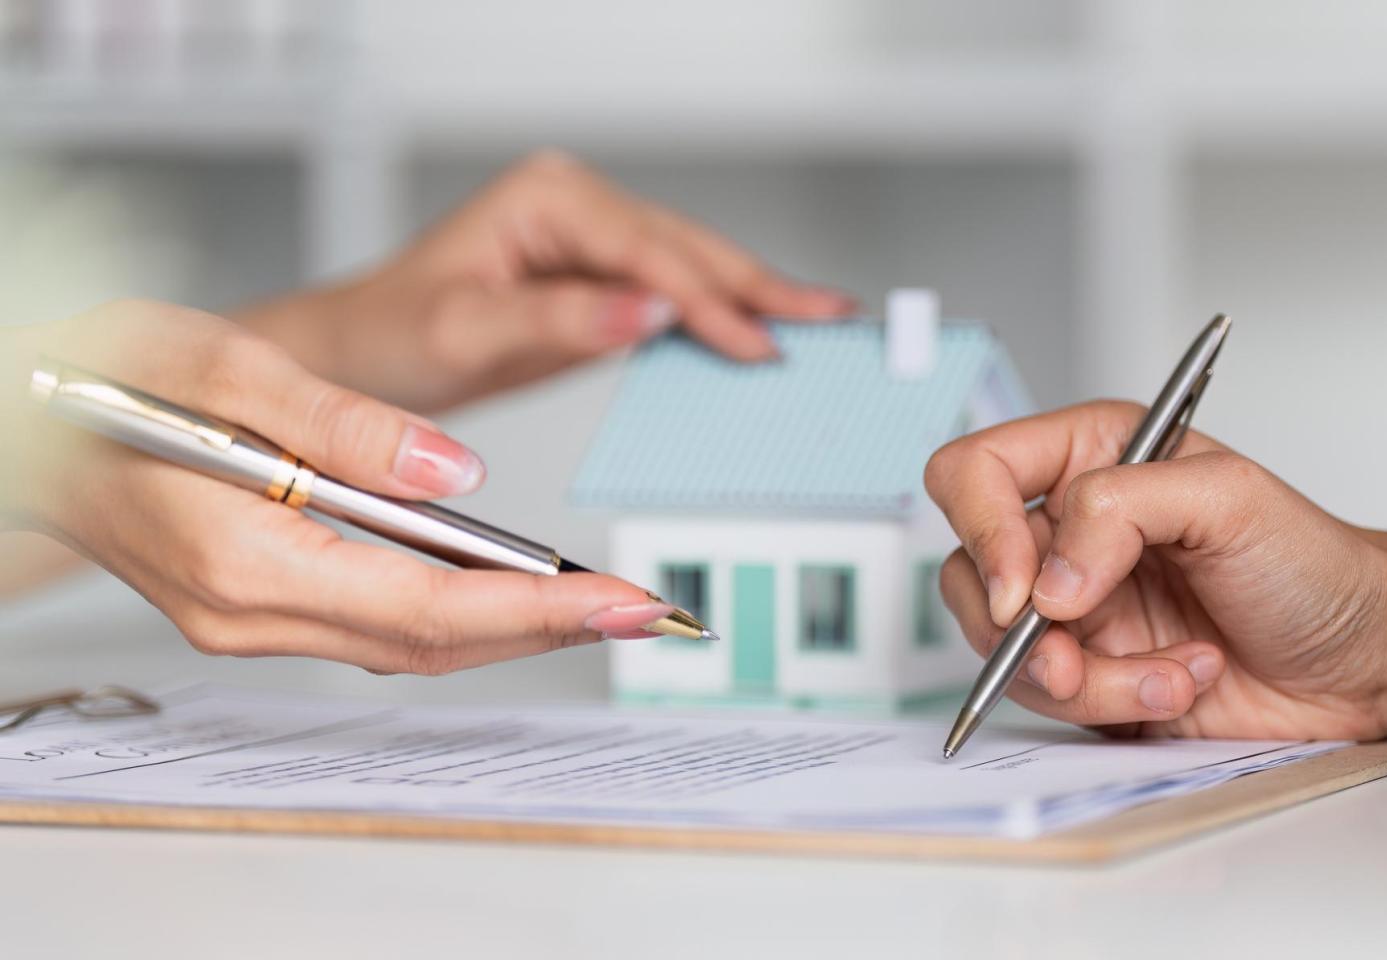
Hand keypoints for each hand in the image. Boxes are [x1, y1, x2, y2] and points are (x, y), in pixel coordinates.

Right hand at [2, 301, 673, 673]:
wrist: (18, 417)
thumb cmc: (100, 379)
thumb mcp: (222, 368)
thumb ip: (345, 427)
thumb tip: (463, 476)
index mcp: (241, 558)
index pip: (424, 604)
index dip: (534, 608)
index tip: (621, 600)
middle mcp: (246, 612)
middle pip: (428, 642)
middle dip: (545, 629)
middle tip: (643, 612)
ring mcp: (245, 619)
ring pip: (406, 643)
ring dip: (507, 627)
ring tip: (597, 604)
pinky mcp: (251, 603)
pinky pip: (375, 624)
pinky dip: (453, 613)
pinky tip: (505, 591)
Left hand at [242, 151, 852, 412]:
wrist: (362, 355)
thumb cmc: (394, 333)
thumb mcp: (467, 332)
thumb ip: (560, 321)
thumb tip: (650, 311)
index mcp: (548, 200)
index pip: (648, 249)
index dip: (710, 298)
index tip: (759, 341)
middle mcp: (576, 207)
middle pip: (687, 246)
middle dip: (761, 285)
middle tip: (830, 318)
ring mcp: (592, 241)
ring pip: (691, 265)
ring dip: (755, 297)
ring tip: (818, 320)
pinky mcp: (599, 280)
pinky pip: (673, 293)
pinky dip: (722, 315)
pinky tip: (762, 330)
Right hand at [923, 401, 1386, 739]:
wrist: (1365, 659)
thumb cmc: (1313, 562)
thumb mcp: (1228, 499)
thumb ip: (1121, 509)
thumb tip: (1047, 578)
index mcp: (1089, 458)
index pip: (974, 472)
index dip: (980, 528)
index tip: (1023, 590)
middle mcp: (1070, 531)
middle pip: (972, 575)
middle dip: (1022, 630)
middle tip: (1076, 652)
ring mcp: (1078, 609)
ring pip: (1010, 652)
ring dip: (1090, 677)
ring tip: (1172, 670)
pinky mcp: (1094, 674)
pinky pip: (1055, 702)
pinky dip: (1120, 702)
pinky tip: (1182, 683)